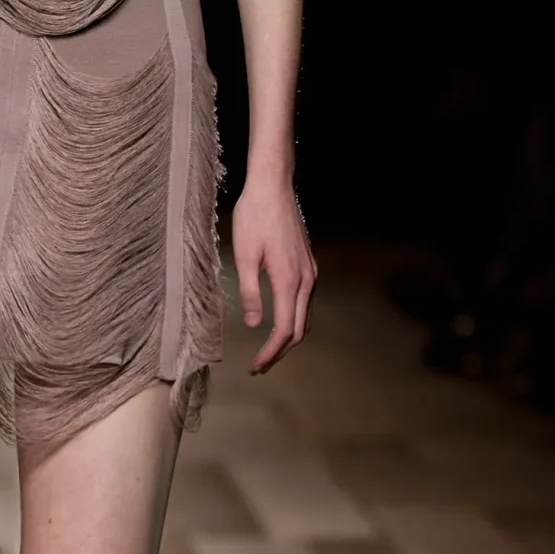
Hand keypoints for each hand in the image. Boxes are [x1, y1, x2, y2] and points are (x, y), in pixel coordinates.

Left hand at [231, 175, 317, 372]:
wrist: (273, 186)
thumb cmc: (254, 215)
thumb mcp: (244, 254)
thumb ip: (251, 291)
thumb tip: (255, 324)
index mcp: (289, 280)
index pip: (284, 330)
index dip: (270, 353)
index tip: (256, 367)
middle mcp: (306, 279)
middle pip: (299, 328)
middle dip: (280, 352)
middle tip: (259, 366)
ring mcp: (310, 271)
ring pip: (304, 316)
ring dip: (288, 336)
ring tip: (268, 350)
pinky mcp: (308, 264)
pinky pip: (305, 301)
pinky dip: (294, 319)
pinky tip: (279, 320)